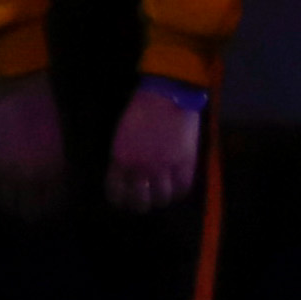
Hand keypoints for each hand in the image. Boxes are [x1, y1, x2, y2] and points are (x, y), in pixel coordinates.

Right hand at [0, 79, 69, 219]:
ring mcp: (8, 173)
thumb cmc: (45, 113)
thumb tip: (52, 186)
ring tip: (12, 194)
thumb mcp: (58, 144)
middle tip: (28, 201)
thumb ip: (55, 168)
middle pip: (28, 211)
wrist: (19, 94)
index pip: (52, 204)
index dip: (48, 205)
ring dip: (10, 201)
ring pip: (6, 204)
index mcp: (54, 170)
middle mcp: (32, 177)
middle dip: (30, 209)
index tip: (45, 202)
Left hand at [105, 82, 204, 214]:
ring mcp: (164, 165)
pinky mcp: (184, 161)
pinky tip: (179, 187)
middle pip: (139, 200)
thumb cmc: (142, 110)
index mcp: (121, 159)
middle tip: (145, 203)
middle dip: (141, 205)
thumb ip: (124, 157)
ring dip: (162, 199)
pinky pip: (183, 186)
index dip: (121, 201)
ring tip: (164, 196)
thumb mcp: (123, 136)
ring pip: (162, 197)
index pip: (117, 192)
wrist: (166, 94)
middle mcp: (140, 166)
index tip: (126, 201)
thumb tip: (129, 176)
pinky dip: (180, 191)